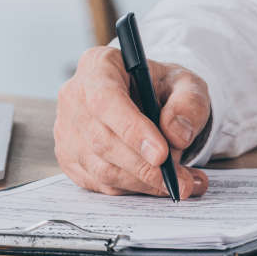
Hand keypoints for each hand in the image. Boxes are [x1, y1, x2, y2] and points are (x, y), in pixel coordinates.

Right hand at [54, 46, 212, 197]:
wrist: (149, 97)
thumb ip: (188, 104)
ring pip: (101, 168)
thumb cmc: (164, 87)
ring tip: (183, 184)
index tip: (161, 154)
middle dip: (145, 167)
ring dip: (144, 182)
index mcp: (98, 66)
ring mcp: (67, 130)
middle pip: (103, 141)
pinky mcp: (70, 158)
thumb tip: (176, 136)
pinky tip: (161, 185)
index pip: (106, 101)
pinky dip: (134, 189)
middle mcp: (75, 97)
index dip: (132, 130)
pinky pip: (100, 183)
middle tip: (181, 181)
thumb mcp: (187, 83)